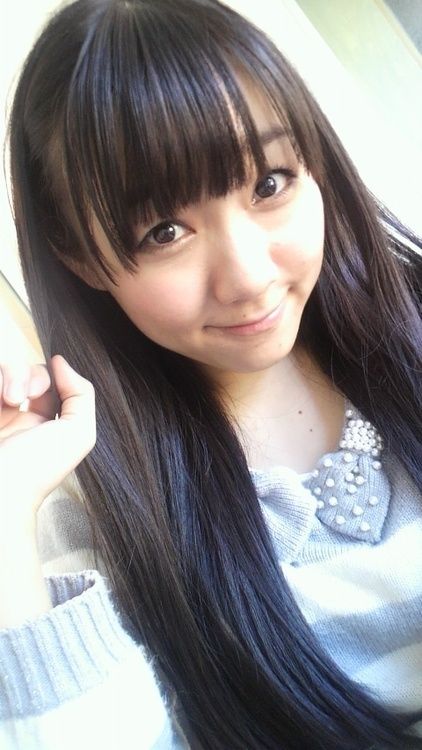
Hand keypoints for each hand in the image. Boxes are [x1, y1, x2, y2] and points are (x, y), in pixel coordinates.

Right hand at [0, 355, 95, 532]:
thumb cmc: (36, 470)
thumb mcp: (78, 435)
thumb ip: (81, 395)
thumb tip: (60, 362)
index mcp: (40, 423)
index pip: (43, 381)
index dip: (46, 375)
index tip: (43, 387)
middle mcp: (12, 416)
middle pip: (19, 370)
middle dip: (24, 374)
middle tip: (21, 396)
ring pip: (0, 371)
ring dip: (8, 375)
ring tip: (9, 399)